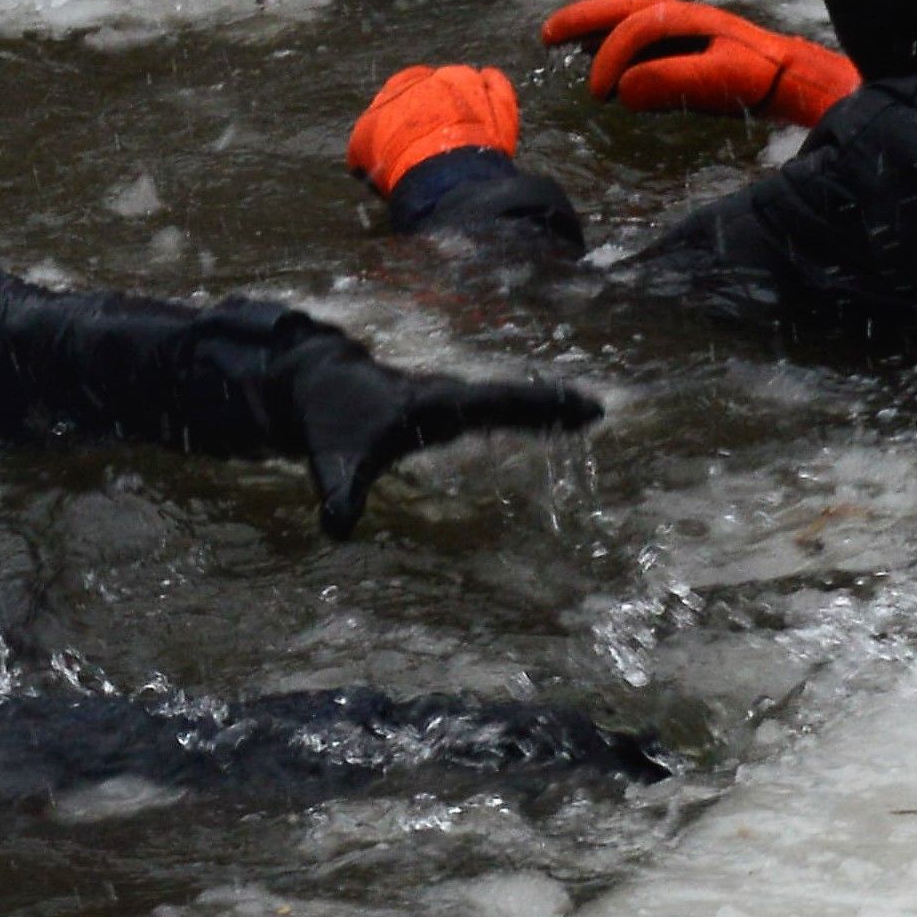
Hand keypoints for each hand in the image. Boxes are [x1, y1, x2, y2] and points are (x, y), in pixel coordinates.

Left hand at [283, 343, 604, 538]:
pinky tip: (549, 423)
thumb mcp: (336, 463)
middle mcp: (450, 396)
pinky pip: (496, 409)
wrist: (317, 388)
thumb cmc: (332, 426)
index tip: (584, 407)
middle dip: (552, 403)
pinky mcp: (449, 410)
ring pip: (506, 401)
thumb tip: (335, 528)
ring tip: (589, 414)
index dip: (539, 406)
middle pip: (511, 398)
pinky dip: (525, 413)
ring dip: (544, 407)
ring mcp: (452, 401)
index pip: (497, 403)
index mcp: (435, 402)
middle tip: (598, 410)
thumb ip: (341, 493)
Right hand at [346, 64, 519, 195]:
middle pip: (436, 84)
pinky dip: (493, 88)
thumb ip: (365, 137)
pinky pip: (497, 85)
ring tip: (463, 120)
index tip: (406, 128)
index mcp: (401, 84)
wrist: (440, 176)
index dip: (404, 108)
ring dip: (464, 95)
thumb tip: (363, 150)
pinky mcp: (499, 101)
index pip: (402, 86)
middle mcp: (436, 77)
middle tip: (436, 130)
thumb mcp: (363, 149)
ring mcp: (471, 86)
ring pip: (466, 81)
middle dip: (436, 103)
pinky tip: (490, 95)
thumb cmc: (397, 161)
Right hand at [541, 0, 862, 127]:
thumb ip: (674, 82)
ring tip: (560, 36)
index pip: (635, 29)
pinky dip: (613, 34)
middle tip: (546, 35)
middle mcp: (680, 14)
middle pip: (622, 6)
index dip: (612, 58)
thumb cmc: (760, 78)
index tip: (601, 93)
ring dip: (594, 22)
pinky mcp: (686, 40)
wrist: (794, 73)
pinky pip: (640, 29)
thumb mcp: (722, 80)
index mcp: (686, 18)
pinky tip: (600, 49)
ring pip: (628, 13)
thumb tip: (625, 89)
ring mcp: (683, 24)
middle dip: (583, 17)